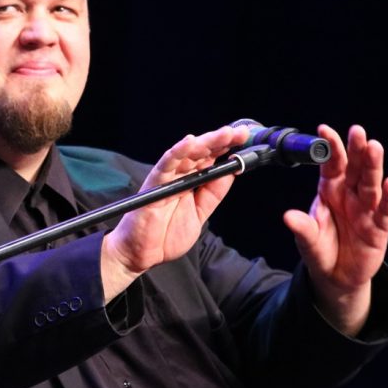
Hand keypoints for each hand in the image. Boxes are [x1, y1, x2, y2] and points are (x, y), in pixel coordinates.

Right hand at [100, 125, 249, 300]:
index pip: (211, 159)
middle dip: (222, 140)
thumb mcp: (200, 214)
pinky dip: (177, 152)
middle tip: (241, 133)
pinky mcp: (154, 184)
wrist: (141, 253)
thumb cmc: (166, 235)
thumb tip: (230, 172)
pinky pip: (166, 165)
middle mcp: (180, 176)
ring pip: (188, 153)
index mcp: (191, 182)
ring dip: (206, 142)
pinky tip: (190, 142)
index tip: (246, 139)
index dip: (228, 148)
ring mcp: (167, 178)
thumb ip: (212, 194)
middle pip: (202, 152)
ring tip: (226, 134)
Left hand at [283, 124, 387, 335]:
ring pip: (371, 184)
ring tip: (374, 147)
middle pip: (355, 168)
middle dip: (356, 149)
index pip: (331, 164)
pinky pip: (385, 210)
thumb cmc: (321, 250)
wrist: (336, 276)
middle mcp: (350, 195)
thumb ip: (302, 228)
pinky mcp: (379, 227)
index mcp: (330, 190)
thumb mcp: (308, 240)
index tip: (324, 129)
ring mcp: (366, 210)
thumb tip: (288, 217)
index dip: (330, 148)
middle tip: (357, 131)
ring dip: (373, 166)